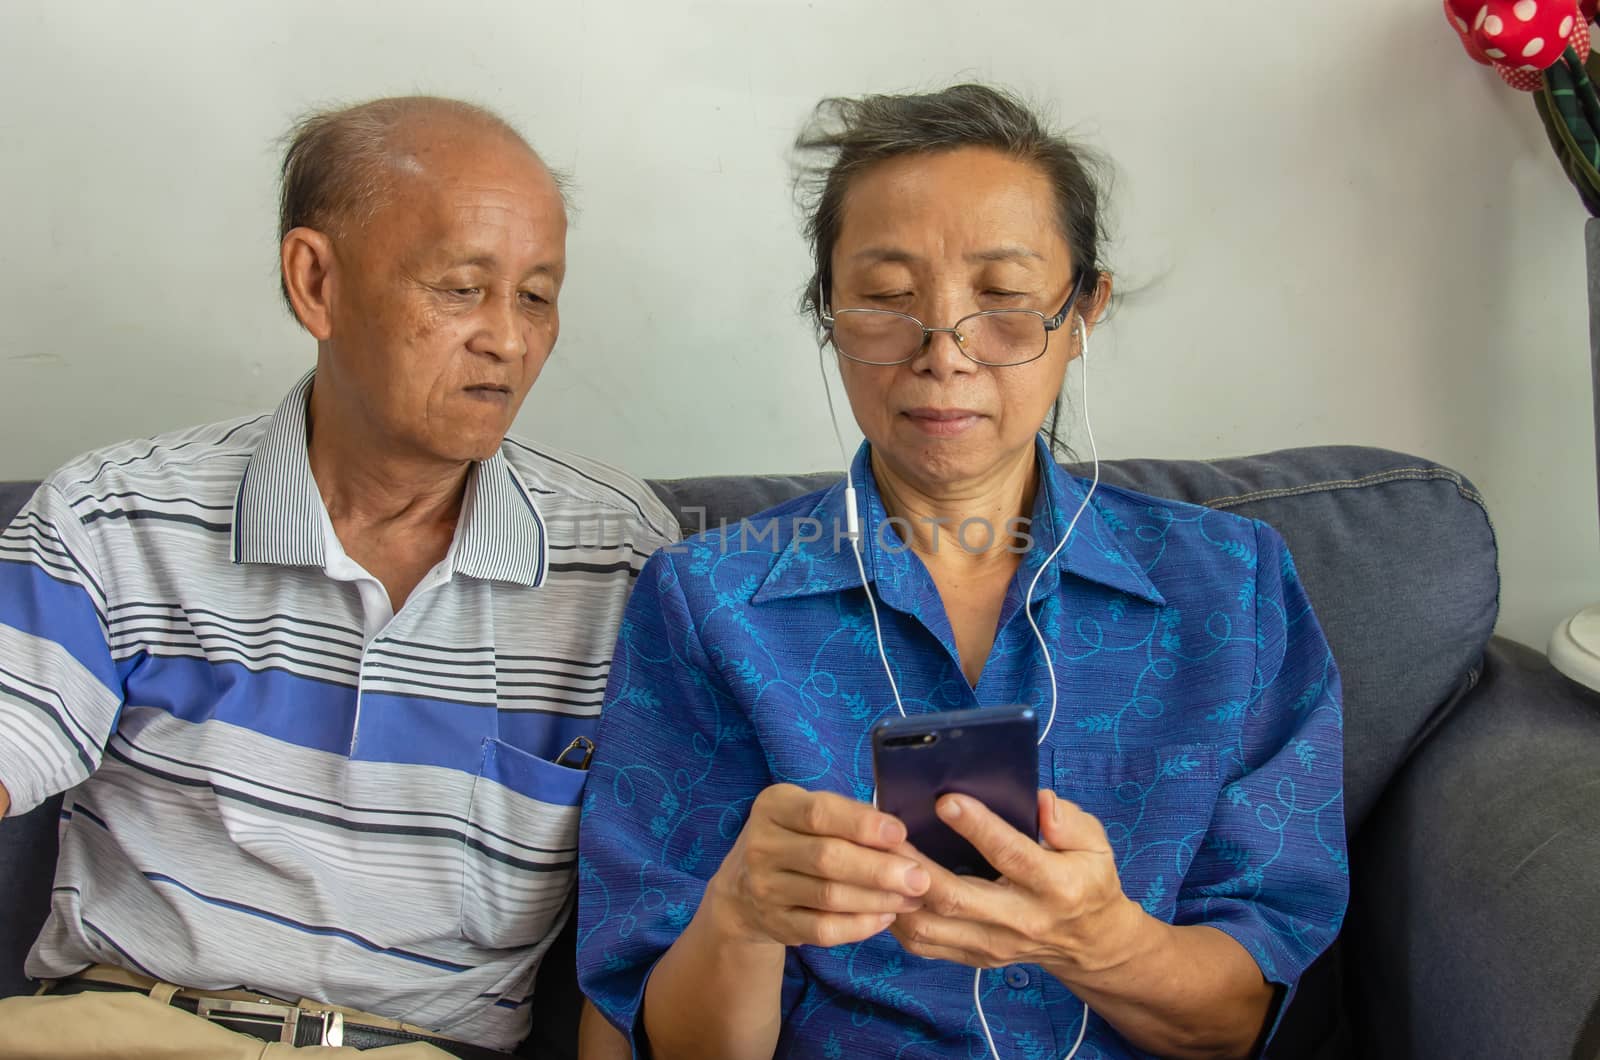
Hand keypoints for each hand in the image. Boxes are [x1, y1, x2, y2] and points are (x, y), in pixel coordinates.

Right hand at [706, 783, 931, 949]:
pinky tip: (886, 917)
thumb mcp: (809, 812)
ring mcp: (766, 889)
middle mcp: (762, 847)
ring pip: (829, 897)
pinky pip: (824, 929)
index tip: (900, 833)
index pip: (819, 814)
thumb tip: (897, 835)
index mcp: (773, 807)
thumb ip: (847, 816)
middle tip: (919, 878)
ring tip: (912, 898)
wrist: (744, 887)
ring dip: (877, 899)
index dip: (862, 825)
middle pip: (827, 858)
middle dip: (879, 869)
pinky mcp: (776, 924)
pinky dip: (860, 925)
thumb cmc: (796, 837)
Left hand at [890, 789, 1145, 975]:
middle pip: (956, 897)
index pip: (1011, 855)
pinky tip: (882, 887)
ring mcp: (994, 944)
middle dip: (915, 865)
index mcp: (1056, 886)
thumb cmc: (1087, 879)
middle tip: (887, 833)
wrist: (1091, 943)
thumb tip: (1037, 801)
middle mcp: (1021, 920)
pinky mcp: (975, 958)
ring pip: (930, 926)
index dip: (977, 827)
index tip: (945, 799)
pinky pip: (924, 943)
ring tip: (874, 858)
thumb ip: (1068, 820)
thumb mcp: (1095, 844)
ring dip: (895, 894)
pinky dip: (896, 917)